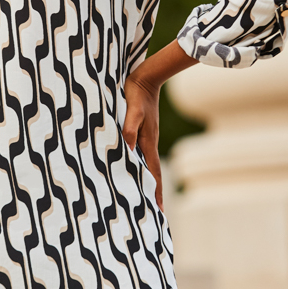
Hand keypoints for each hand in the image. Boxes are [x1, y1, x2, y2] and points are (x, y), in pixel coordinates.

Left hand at [122, 72, 162, 209]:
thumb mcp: (132, 110)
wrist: (146, 77)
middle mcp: (148, 143)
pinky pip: (139, 153)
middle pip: (152, 173)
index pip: (153, 173)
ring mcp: (146, 137)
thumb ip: (130, 128)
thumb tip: (128, 148)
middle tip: (152, 211)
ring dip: (146, 180)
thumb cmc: (137, 93)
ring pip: (146, 164)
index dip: (156, 192)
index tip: (159, 211)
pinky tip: (131, 167)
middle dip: (153, 192)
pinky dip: (138, 165)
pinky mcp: (141, 130)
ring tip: (142, 195)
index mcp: (148, 142)